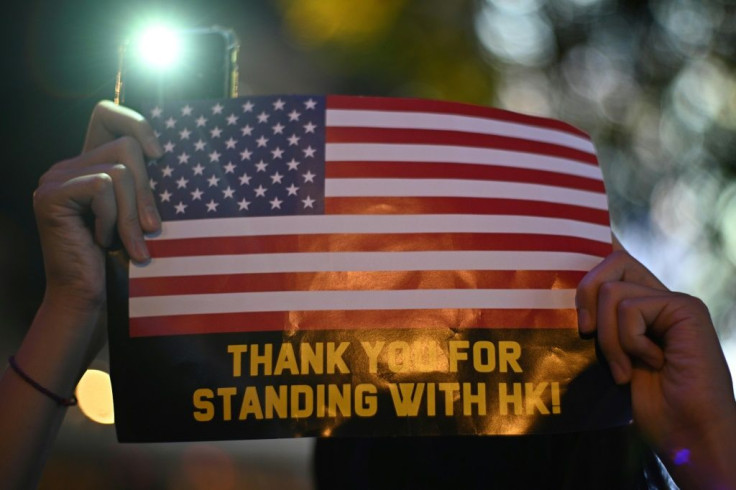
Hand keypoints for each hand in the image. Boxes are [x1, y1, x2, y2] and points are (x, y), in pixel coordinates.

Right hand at [32, 101, 162, 351]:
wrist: (88, 295)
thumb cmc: (120, 257)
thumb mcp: (138, 211)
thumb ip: (143, 180)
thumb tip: (166, 152)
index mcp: (88, 164)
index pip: (106, 113)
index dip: (136, 122)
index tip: (160, 156)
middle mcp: (67, 165)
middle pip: (126, 147)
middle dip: (147, 190)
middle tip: (153, 228)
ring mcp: (55, 178)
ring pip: (120, 170)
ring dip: (132, 212)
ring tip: (129, 242)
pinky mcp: (51, 194)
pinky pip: (103, 186)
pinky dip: (113, 218)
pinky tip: (103, 241)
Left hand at [576, 247, 735, 487]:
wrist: (688, 436)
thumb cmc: (651, 408)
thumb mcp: (612, 359)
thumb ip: (600, 326)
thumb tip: (568, 302)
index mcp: (644, 308)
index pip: (612, 267)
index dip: (589, 281)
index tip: (581, 324)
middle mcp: (661, 299)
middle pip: (613, 261)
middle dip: (588, 296)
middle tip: (588, 335)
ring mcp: (676, 302)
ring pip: (612, 292)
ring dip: (609, 338)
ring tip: (627, 368)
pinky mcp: (687, 309)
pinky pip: (630, 310)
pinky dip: (629, 342)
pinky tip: (654, 364)